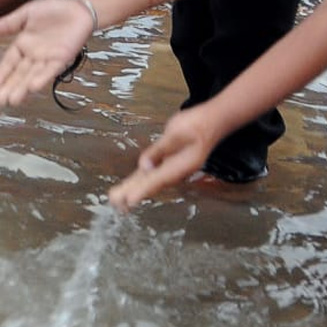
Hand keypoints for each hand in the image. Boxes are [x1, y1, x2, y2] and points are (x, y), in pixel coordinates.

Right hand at [0, 0, 93, 106]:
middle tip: (0, 101)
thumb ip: (10, 22)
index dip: (1, 74)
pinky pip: (50, 70)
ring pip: (33, 76)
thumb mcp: (27, 13)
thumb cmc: (54, 9)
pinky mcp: (61, 59)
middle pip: (19, 74)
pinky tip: (33, 87)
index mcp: (23, 44)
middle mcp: (34, 55)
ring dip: (23, 88)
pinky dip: (42, 78)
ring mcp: (47, 59)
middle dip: (9, 87)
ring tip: (13, 100)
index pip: (9, 63)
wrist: (78, 8)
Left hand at [107, 105, 221, 211]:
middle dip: (132, 194)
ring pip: (148, 181)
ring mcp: (170, 168)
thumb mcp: (177, 133)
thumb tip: (144, 165)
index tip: (129, 201)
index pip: (156, 180)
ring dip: (132, 189)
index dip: (142, 191)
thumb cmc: (197, 125)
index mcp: (178, 166)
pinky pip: (150, 174)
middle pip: (150, 185)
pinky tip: (129, 186)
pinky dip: (139, 181)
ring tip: (116, 199)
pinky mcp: (166, 162)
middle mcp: (174, 172)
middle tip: (115, 204)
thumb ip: (160, 149)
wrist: (211, 122)